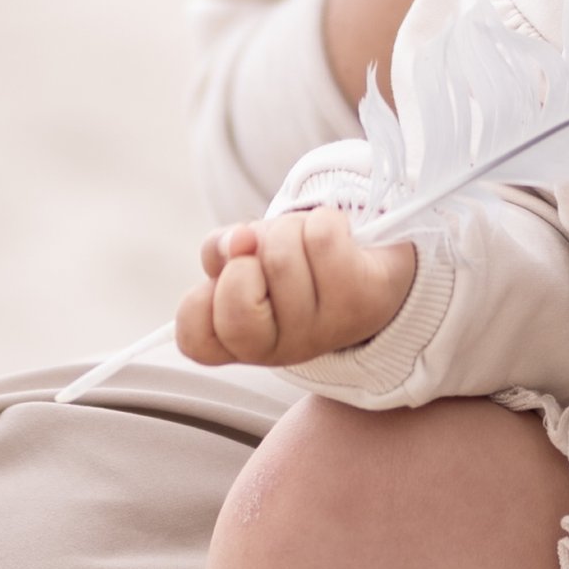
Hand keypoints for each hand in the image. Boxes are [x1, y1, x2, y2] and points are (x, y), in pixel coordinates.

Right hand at [175, 206, 416, 370]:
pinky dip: (325, 219)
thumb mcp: (245, 257)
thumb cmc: (296, 262)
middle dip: (247, 260)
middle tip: (269, 258)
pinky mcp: (364, 299)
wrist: (373, 262)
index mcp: (244, 344)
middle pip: (239, 302)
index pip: (195, 340)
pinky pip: (322, 236)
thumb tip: (240, 241)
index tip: (231, 278)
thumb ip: (221, 250)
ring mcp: (326, 330)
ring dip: (290, 229)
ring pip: (280, 254)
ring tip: (309, 245)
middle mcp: (284, 350)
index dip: (202, 299)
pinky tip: (339, 236)